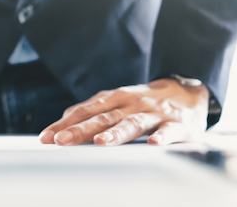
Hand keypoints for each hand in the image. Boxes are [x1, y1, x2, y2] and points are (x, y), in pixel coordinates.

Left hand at [39, 79, 208, 145]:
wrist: (190, 92)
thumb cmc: (147, 102)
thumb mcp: (120, 101)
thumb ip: (94, 111)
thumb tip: (63, 121)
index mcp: (116, 98)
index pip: (86, 111)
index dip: (65, 123)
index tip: (47, 137)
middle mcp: (133, 104)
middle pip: (104, 117)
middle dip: (82, 129)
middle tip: (62, 141)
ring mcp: (155, 113)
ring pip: (133, 123)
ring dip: (116, 133)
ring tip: (100, 142)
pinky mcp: (177, 125)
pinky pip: (168, 132)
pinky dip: (162, 138)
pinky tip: (153, 144)